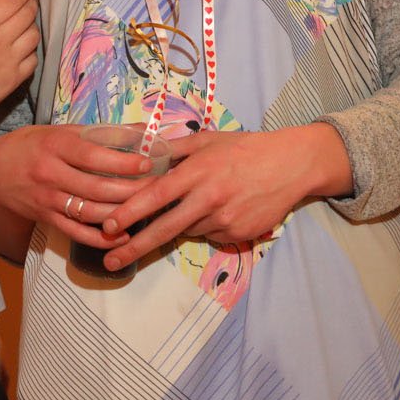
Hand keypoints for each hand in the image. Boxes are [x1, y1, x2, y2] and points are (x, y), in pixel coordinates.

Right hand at [0, 0, 40, 118]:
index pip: (13, 0)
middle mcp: (0, 40)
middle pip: (28, 15)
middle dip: (31, 3)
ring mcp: (10, 61)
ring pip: (34, 36)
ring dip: (32, 25)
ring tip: (26, 22)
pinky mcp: (14, 80)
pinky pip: (33, 60)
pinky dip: (31, 50)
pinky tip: (23, 48)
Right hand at [0, 123, 155, 250]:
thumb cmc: (36, 145)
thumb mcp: (62, 132)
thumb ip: (100, 133)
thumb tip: (141, 130)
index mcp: (55, 146)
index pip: (92, 156)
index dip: (121, 161)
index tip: (146, 163)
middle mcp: (50, 173)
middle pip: (96, 187)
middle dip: (130, 190)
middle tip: (158, 189)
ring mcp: (48, 199)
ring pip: (89, 212)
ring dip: (121, 214)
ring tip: (147, 211)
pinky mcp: (47, 218)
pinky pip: (77, 232)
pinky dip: (101, 238)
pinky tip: (123, 236)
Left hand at [98, 127, 330, 273]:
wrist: (291, 165)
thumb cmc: (245, 148)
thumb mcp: (207, 140)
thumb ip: (173, 148)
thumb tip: (140, 152)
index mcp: (199, 171)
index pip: (157, 195)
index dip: (130, 212)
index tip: (109, 226)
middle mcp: (210, 198)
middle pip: (165, 227)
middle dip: (135, 246)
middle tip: (110, 259)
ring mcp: (226, 220)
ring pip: (188, 230)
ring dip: (179, 224)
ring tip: (197, 204)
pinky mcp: (239, 235)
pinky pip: (210, 235)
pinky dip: (205, 226)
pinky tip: (220, 208)